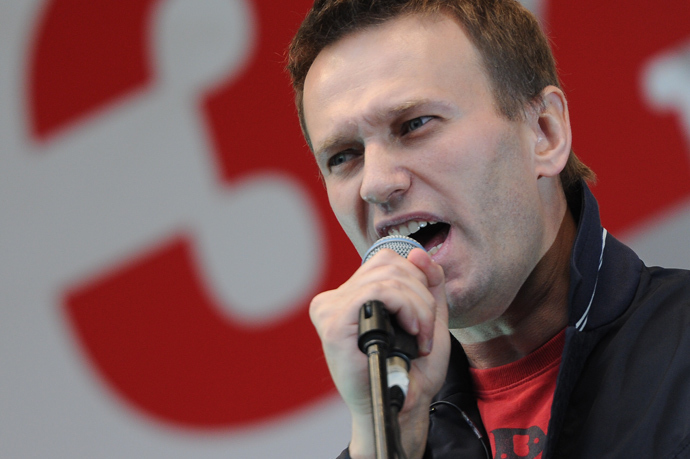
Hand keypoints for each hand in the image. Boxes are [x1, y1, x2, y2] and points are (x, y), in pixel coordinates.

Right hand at [309, 248, 449, 458]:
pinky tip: (412, 333)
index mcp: (352, 294)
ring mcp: (330, 308)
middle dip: (421, 295)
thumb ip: (427, 283)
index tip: (426, 314)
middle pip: (389, 264)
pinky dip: (407, 309)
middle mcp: (335, 298)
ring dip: (418, 307)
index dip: (416, 279)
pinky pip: (377, 293)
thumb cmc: (410, 369)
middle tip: (427, 330)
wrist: (400, 405)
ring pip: (388, 278)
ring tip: (421, 336)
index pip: (386, 260)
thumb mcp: (427, 317)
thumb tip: (418, 252)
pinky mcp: (333, 322)